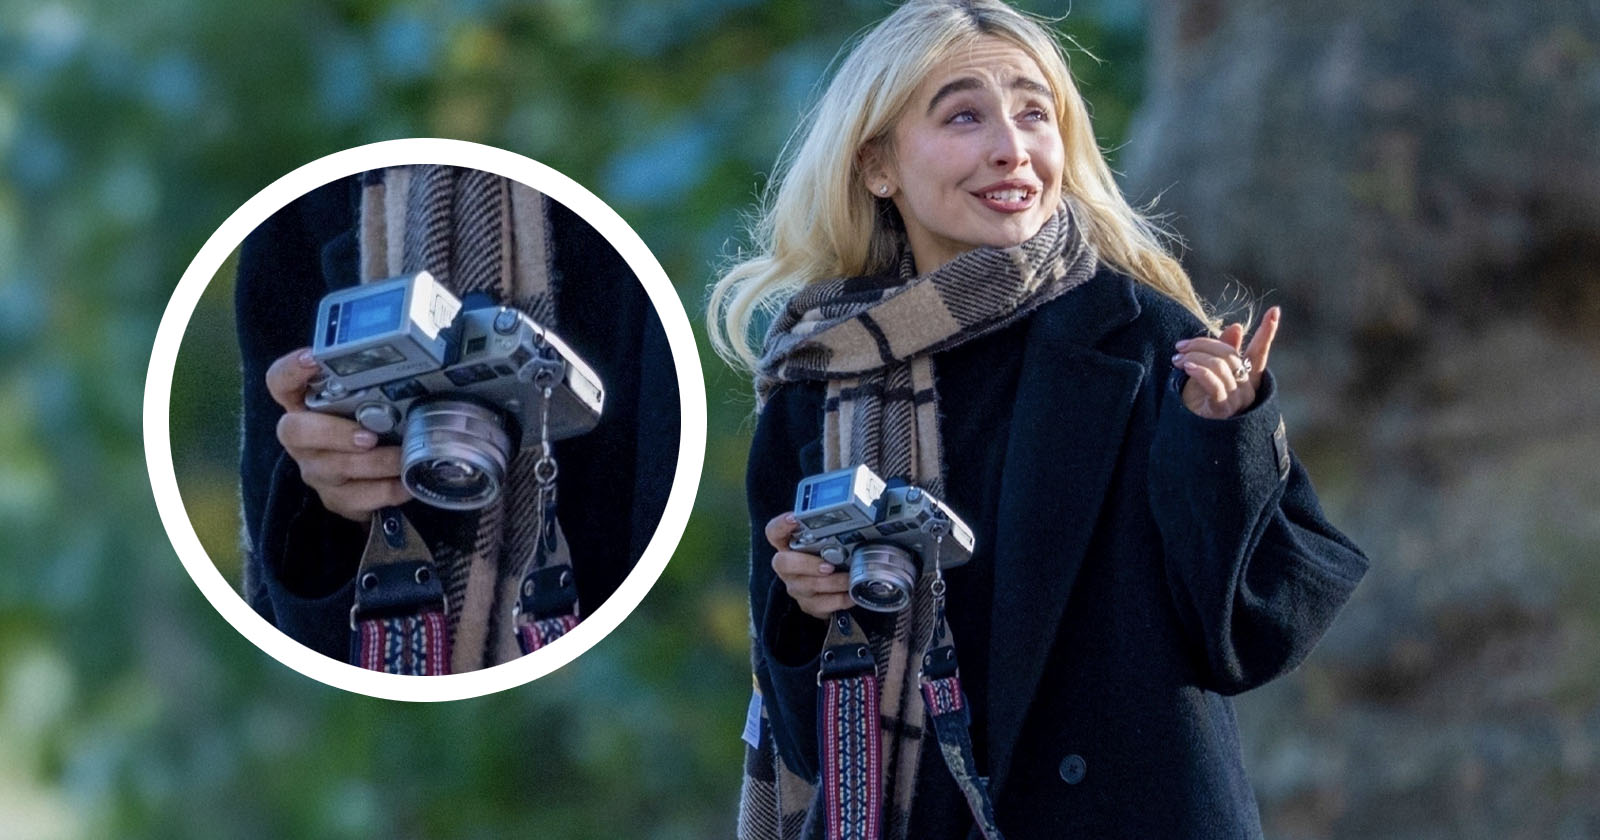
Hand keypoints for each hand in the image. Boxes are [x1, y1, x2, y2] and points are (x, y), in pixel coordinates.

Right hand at [265, 347, 410, 522]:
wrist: (375, 478)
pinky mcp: (336, 499)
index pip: (280, 382)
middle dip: (333, 433)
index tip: (312, 358)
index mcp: (305, 406)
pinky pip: (356, 499)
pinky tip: (407, 483)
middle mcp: (302, 439)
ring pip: (332, 468)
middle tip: (368, 435)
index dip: (290, 370)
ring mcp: (316, 471)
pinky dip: (385, 491)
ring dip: (372, 463)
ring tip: (401, 458)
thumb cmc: (372, 427)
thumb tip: (422, 352)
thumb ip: (379, 383)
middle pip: (294, 431)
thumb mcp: (370, 403)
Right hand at [765, 512, 852, 619]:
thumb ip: (835, 530)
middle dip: (807, 564)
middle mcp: (788, 567)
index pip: (774, 532)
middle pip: (783, 563)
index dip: (780, 525)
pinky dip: (838, 600)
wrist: (832, 590)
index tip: (794, 518)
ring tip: (849, 579)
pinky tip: (851, 595)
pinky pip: (821, 605)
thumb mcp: (828, 542)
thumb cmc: (830, 558)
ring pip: (806, 586)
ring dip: (831, 583)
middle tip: (828, 565)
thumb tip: (861, 511)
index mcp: (788, 546)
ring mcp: (796, 587)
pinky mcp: (808, 605)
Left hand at [1172, 306, 1280, 419]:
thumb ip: (1223, 351)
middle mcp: (1248, 389)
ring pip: (1221, 366)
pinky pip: (1214, 384)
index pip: (1259, 352)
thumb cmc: (1200, 403)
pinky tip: (1187, 367)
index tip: (1275, 310)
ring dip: (1195, 357)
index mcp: (1248, 378)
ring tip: (1177, 358)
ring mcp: (1238, 400)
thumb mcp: (1210, 373)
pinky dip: (1199, 371)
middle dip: (1203, 344)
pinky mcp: (1224, 409)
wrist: (1188, 434)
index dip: (1267, 332)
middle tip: (1181, 345)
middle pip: (1230, 355)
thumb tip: (1237, 326)